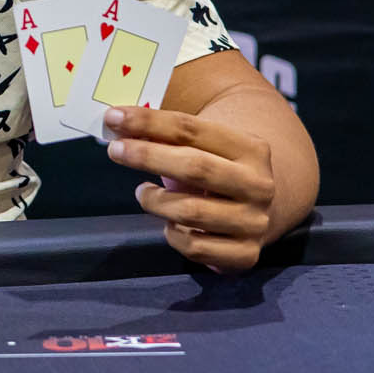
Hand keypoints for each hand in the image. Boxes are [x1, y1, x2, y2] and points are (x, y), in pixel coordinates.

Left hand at [105, 104, 276, 272]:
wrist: (260, 210)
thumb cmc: (219, 169)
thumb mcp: (204, 147)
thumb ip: (168, 136)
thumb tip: (120, 126)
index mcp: (251, 148)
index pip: (192, 130)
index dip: (149, 122)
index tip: (113, 117)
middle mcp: (258, 185)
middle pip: (196, 167)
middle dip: (149, 157)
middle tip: (116, 151)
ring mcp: (253, 222)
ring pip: (192, 212)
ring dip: (156, 201)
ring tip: (143, 192)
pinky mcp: (245, 255)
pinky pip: (195, 248)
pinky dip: (173, 235)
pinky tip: (169, 224)